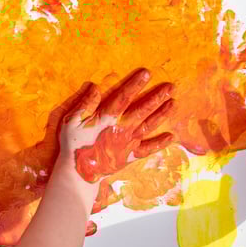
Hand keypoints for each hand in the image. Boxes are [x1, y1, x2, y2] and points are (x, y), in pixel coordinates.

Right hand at [57, 68, 175, 184]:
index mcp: (107, 118)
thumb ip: (85, 104)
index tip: (147, 73)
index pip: (124, 97)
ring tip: (174, 103)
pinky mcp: (130, 156)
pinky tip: (171, 136)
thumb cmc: (72, 145)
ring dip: (162, 114)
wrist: (78, 173)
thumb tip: (95, 87)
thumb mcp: (71, 121)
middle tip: (171, 87)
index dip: (135, 84)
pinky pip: (148, 149)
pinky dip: (160, 143)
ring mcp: (128, 143)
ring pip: (149, 125)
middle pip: (143, 110)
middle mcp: (121, 129)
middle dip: (157, 97)